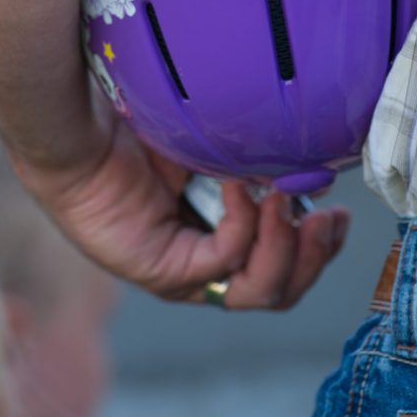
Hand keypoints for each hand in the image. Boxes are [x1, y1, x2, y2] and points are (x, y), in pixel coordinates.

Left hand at [13, 109, 348, 307]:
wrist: (78, 126)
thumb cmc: (139, 125)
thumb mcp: (217, 146)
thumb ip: (260, 164)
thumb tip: (317, 169)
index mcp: (216, 238)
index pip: (281, 266)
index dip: (317, 247)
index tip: (338, 209)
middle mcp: (201, 265)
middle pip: (279, 289)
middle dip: (313, 257)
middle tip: (330, 219)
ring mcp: (180, 275)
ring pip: (256, 291)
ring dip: (285, 249)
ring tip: (287, 206)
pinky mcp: (159, 272)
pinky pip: (221, 262)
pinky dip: (241, 225)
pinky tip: (237, 186)